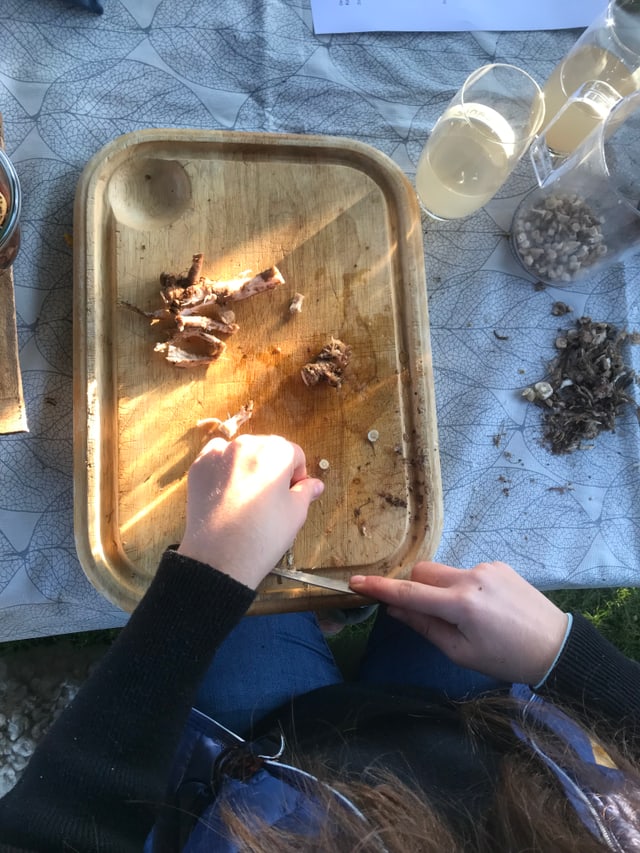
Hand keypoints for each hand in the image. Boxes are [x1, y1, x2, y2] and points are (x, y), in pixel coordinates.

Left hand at [178, 434, 323, 588]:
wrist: (219, 558)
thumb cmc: (264, 535)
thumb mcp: (295, 514)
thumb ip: (306, 492)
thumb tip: (316, 484)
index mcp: (276, 451)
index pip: (295, 454)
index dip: (297, 476)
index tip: (291, 496)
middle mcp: (247, 444)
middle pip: (267, 448)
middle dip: (272, 468)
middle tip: (269, 499)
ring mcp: (219, 453)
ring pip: (242, 452)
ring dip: (249, 466)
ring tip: (246, 497)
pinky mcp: (198, 466)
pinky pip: (218, 459)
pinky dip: (225, 469)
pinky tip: (226, 493)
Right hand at [350, 561, 567, 684]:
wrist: (556, 646)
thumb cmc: (506, 659)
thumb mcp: (461, 653)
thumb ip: (425, 626)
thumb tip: (395, 610)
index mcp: (461, 604)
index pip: (409, 592)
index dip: (380, 588)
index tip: (355, 582)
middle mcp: (471, 577)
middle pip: (423, 571)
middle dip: (413, 587)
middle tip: (422, 613)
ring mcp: (487, 567)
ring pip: (445, 571)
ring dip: (440, 589)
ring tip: (465, 617)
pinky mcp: (499, 565)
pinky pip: (467, 572)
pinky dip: (462, 587)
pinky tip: (484, 608)